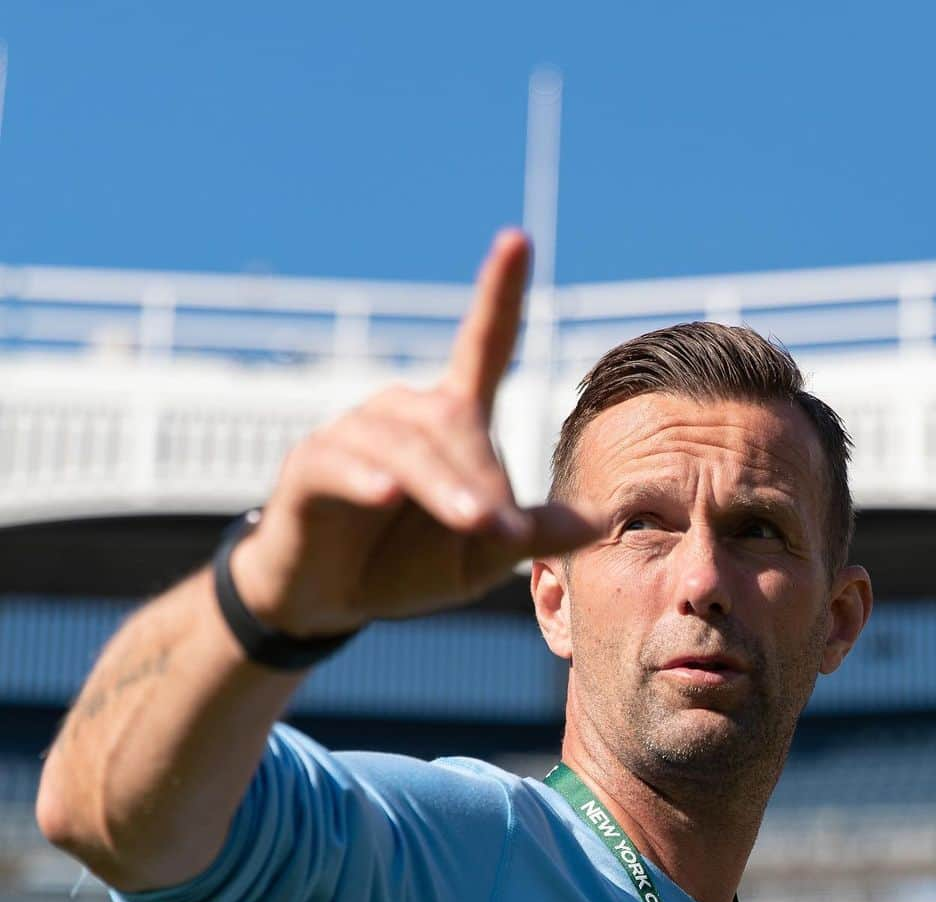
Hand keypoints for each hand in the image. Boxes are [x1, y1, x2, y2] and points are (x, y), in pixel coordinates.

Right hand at [230, 230, 598, 636]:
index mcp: (451, 422)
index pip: (481, 346)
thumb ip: (529, 534)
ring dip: (442, 486)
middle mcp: (401, 412)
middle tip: (507, 533)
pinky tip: (387, 494)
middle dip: (482, 477)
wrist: (328, 597)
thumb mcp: (478, 556)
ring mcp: (352, 434)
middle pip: (453, 422)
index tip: (517, 240)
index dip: (498, 295)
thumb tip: (597, 521)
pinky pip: (341, 463)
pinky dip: (365, 477)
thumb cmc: (406, 564)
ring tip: (474, 525)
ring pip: (405, 446)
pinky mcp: (310, 466)